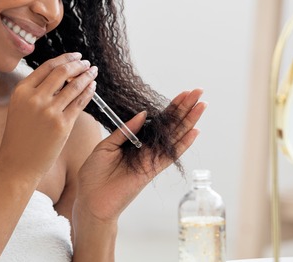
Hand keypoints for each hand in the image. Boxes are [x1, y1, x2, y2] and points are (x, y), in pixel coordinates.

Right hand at [0, 53, 97, 181]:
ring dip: (87, 76)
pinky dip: (88, 92)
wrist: (17, 165)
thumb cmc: (19, 138)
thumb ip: (35, 91)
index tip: (76, 56)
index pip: (47, 66)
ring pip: (74, 86)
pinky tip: (93, 87)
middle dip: (78, 64)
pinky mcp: (62, 125)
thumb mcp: (19, 108)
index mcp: (21, 91)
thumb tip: (60, 76)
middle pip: (62, 72)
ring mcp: (49, 111)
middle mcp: (34, 98)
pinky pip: (80, 103)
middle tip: (87, 63)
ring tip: (93, 72)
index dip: (65, 58)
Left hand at [73, 88, 205, 222]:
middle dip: (185, 108)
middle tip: (199, 92)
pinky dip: (182, 144)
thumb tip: (144, 114)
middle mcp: (147, 149)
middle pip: (171, 126)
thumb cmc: (94, 174)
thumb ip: (125, 130)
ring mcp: (151, 160)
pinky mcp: (151, 171)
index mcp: (136, 141)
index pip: (159, 120)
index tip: (184, 93)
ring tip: (202, 105)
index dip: (172, 107)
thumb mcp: (106, 146)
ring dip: (189, 121)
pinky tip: (194, 132)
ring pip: (175, 137)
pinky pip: (169, 155)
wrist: (90, 200)